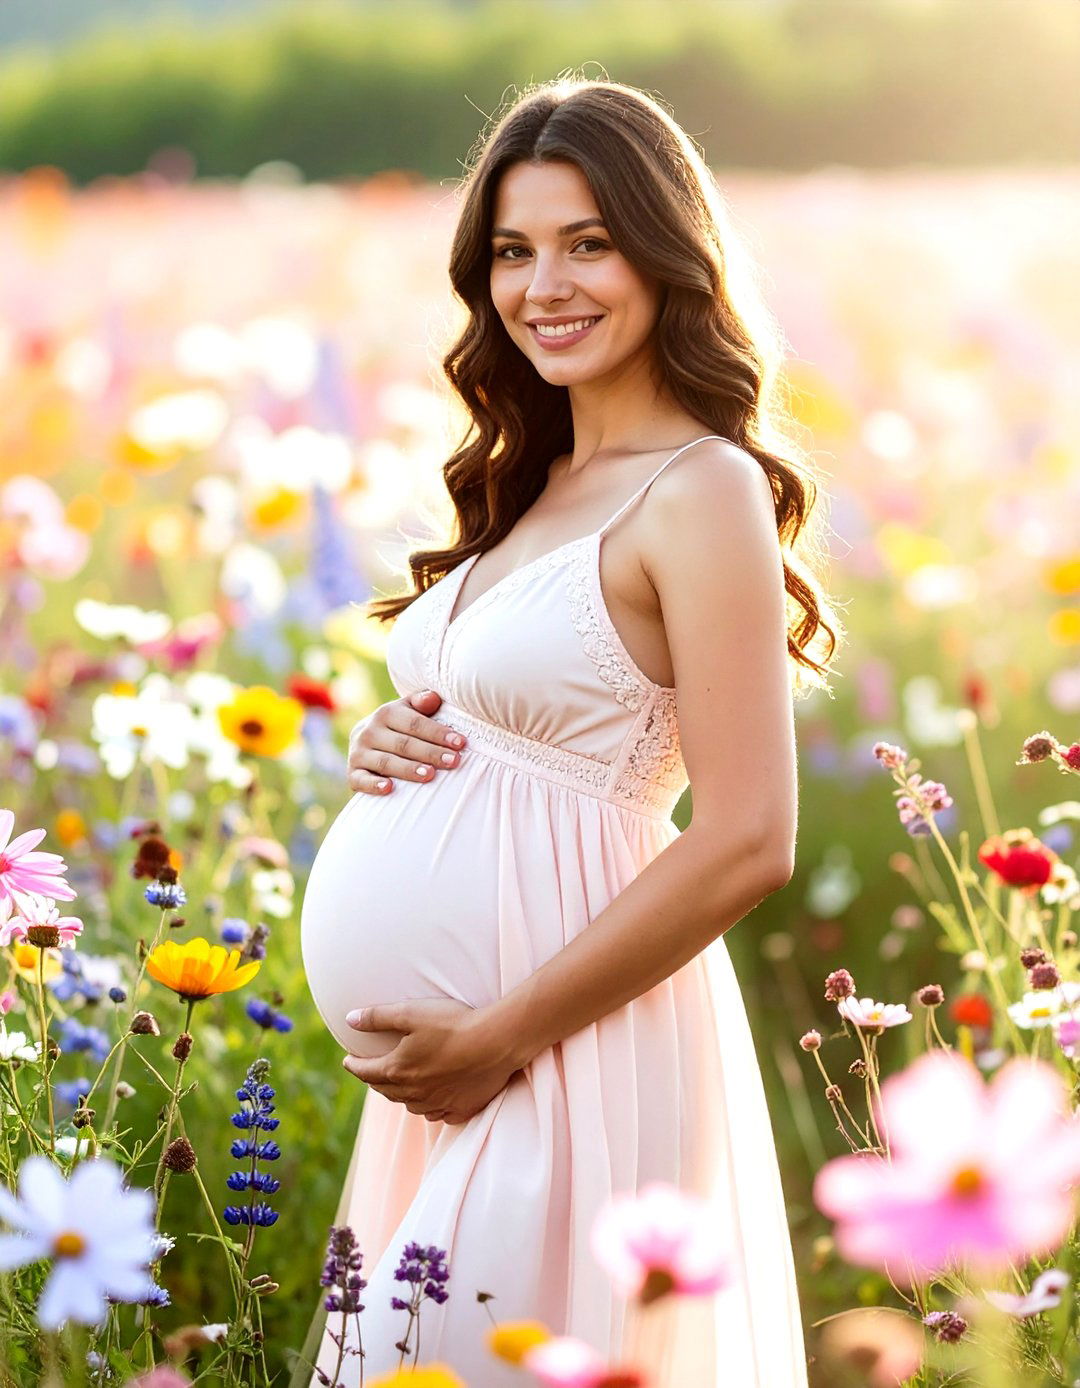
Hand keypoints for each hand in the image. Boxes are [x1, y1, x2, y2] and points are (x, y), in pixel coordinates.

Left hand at [341, 998, 519, 1124]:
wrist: (496, 1042)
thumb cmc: (453, 1024)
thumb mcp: (410, 1012)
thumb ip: (377, 1016)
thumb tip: (349, 1019)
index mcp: (397, 1070)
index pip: (365, 1072)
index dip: (353, 1065)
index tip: (347, 1061)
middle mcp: (413, 1093)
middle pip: (385, 1090)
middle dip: (374, 1080)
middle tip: (371, 1071)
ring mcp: (437, 1105)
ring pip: (409, 1104)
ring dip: (399, 1094)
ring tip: (399, 1084)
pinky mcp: (460, 1109)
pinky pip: (436, 1114)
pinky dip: (428, 1107)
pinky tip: (430, 1100)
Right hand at [347, 689, 467, 794]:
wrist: (366, 744)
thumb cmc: (399, 728)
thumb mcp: (409, 711)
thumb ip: (422, 703)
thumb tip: (433, 698)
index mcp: (386, 713)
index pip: (415, 723)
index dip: (438, 733)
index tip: (460, 743)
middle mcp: (369, 731)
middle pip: (404, 743)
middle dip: (431, 753)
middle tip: (454, 761)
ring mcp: (358, 752)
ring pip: (386, 762)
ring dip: (408, 769)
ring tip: (430, 775)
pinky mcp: (352, 773)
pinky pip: (361, 780)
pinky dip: (373, 784)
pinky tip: (389, 788)